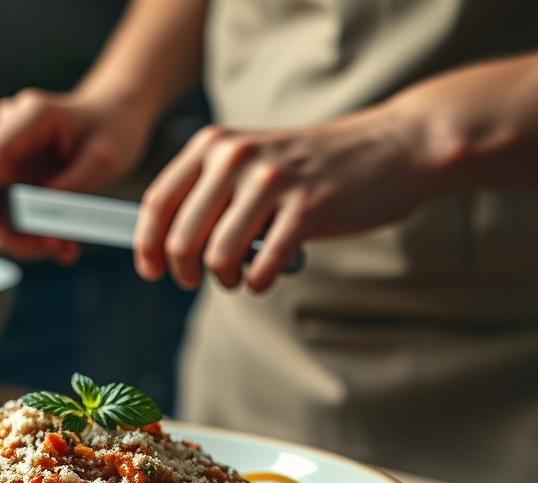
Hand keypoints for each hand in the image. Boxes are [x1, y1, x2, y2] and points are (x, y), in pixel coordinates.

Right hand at [0, 88, 152, 263]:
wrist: (111, 117)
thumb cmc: (111, 130)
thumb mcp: (106, 157)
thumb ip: (73, 183)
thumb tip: (38, 212)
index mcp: (32, 116)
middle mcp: (7, 131)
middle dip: (8, 227)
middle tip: (54, 246)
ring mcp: (4, 155)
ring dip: (20, 236)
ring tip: (63, 245)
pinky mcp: (6, 176)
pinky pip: (2, 212)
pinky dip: (26, 233)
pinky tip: (58, 241)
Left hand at [134, 105, 432, 291]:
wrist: (390, 147)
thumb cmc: (311, 166)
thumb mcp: (250, 161)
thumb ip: (209, 192)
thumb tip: (165, 245)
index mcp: (214, 145)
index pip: (158, 202)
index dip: (147, 245)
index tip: (151, 270)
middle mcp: (236, 157)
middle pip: (181, 237)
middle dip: (182, 271)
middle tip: (195, 281)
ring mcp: (272, 181)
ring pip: (218, 255)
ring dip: (222, 278)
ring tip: (236, 278)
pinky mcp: (308, 207)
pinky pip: (263, 263)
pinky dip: (257, 281)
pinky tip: (262, 278)